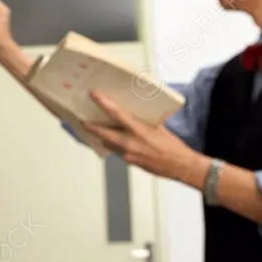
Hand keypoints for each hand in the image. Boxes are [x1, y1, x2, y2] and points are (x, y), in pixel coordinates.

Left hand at [84, 90, 209, 185]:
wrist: (180, 165)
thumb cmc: (172, 146)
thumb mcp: (158, 127)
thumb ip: (143, 121)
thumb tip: (134, 114)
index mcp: (139, 130)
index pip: (117, 114)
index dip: (104, 104)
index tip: (95, 95)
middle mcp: (131, 143)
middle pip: (103, 133)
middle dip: (91, 126)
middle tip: (82, 120)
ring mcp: (128, 154)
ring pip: (108, 143)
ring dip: (102, 137)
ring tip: (95, 129)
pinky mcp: (129, 162)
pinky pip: (116, 151)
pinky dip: (113, 145)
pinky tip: (112, 141)